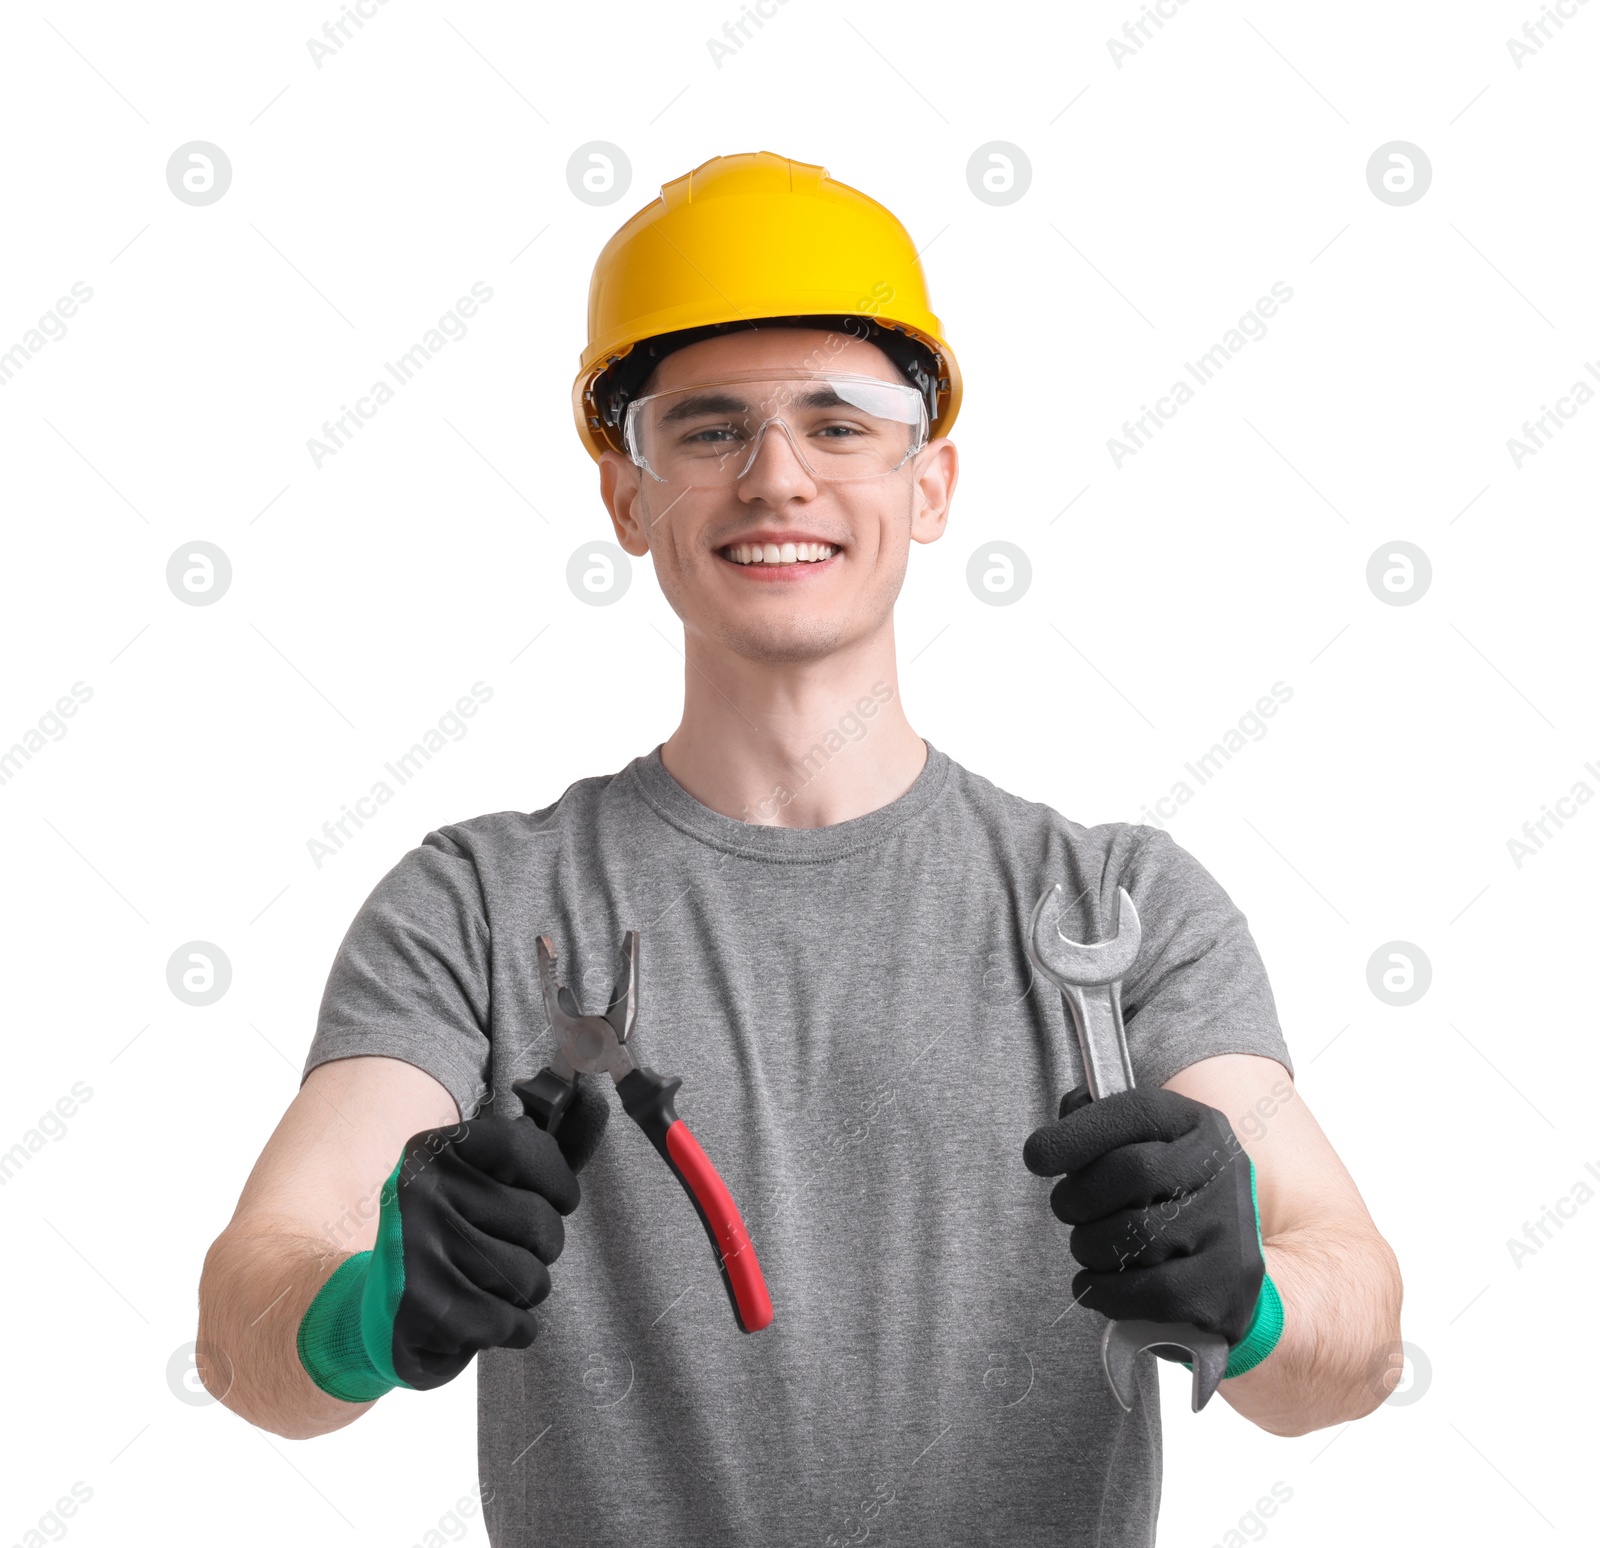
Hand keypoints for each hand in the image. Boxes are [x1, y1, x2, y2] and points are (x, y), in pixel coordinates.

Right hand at [298, 1076, 610, 1399]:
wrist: (372, 1312)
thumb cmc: (451, 1235)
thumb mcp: (487, 1179)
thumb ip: (543, 1145)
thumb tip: (596, 1099)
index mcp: (435, 1150)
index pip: (525, 1145)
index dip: (557, 1180)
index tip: (554, 1199)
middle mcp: (420, 1192)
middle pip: (539, 1222)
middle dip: (542, 1248)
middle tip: (509, 1251)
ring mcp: (416, 1250)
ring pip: (531, 1278)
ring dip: (526, 1292)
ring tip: (490, 1284)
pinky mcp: (421, 1309)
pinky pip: (511, 1322)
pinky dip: (512, 1329)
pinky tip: (482, 1319)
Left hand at [1022, 1085, 1264, 1348]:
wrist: (1227, 1271)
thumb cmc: (1168, 1199)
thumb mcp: (1146, 1147)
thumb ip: (1101, 1126)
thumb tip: (1061, 1125)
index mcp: (1200, 1126)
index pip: (1137, 1111)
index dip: (1080, 1132)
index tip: (1037, 1156)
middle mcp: (1226, 1171)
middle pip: (1132, 1171)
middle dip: (1079, 1196)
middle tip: (1066, 1209)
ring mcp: (1230, 1232)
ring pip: (1135, 1235)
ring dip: (1089, 1246)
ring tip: (1088, 1246)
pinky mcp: (1224, 1290)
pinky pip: (1148, 1291)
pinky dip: (1105, 1291)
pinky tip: (1096, 1284)